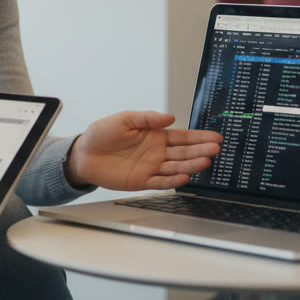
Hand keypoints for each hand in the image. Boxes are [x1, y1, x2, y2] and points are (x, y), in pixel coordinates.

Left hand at [66, 111, 221, 191]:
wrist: (84, 154)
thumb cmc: (102, 133)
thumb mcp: (123, 119)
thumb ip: (146, 118)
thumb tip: (170, 117)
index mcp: (155, 135)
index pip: (182, 136)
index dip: (199, 137)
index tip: (216, 137)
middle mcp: (157, 152)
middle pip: (183, 152)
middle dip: (200, 150)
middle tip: (215, 149)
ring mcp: (151, 167)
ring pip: (176, 167)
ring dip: (191, 165)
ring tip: (205, 161)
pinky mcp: (142, 181)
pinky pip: (161, 182)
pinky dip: (173, 181)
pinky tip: (185, 178)